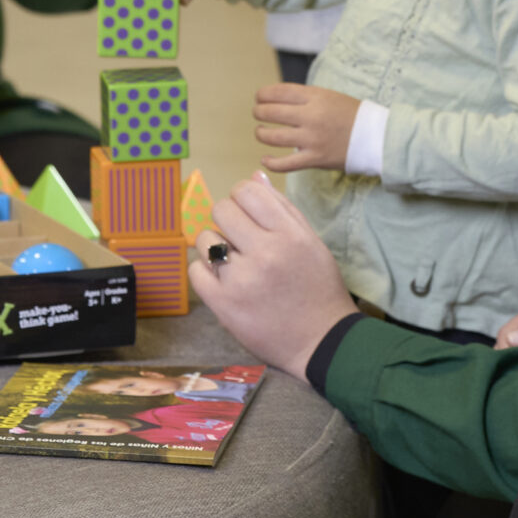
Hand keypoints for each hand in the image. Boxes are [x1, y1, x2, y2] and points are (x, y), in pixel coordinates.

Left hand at [189, 175, 355, 382]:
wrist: (322, 342)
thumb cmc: (318, 289)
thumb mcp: (311, 242)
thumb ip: (283, 208)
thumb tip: (254, 176)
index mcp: (290, 235)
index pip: (247, 191)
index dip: (242, 197)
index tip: (248, 214)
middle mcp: (266, 253)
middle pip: (221, 210)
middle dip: (228, 220)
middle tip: (241, 239)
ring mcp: (242, 280)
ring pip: (205, 239)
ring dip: (216, 247)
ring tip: (235, 263)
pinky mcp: (224, 305)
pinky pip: (195, 271)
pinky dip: (205, 273)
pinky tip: (223, 280)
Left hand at [253, 83, 358, 171]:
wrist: (376, 136)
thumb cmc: (351, 115)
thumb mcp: (329, 96)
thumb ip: (305, 98)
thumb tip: (277, 99)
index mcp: (316, 97)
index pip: (279, 92)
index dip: (263, 94)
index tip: (259, 97)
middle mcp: (312, 116)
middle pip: (272, 112)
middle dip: (259, 112)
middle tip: (258, 114)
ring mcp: (312, 139)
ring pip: (273, 137)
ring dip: (261, 134)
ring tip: (261, 133)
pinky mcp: (315, 159)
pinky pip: (286, 164)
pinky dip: (271, 162)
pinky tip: (265, 160)